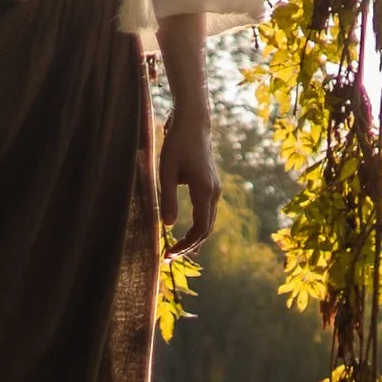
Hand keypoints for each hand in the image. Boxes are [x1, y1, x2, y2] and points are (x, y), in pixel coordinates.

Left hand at [157, 105, 217, 251]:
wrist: (193, 123)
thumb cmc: (177, 144)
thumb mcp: (166, 171)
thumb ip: (168, 198)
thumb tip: (168, 226)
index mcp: (204, 191)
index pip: (199, 229)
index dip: (185, 245)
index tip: (168, 254)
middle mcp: (214, 193)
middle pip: (206, 229)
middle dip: (189, 247)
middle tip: (169, 258)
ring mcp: (214, 189)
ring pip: (208, 222)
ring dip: (194, 239)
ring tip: (176, 250)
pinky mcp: (210, 185)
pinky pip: (207, 213)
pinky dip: (198, 227)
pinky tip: (186, 234)